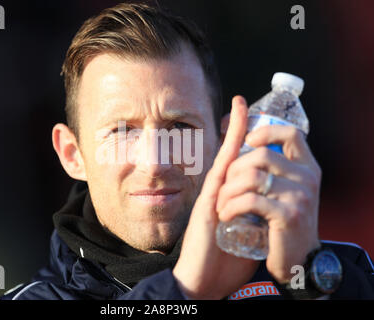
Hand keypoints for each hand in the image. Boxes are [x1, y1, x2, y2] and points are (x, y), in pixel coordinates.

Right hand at [173, 96, 259, 299]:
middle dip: (236, 128)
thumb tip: (267, 212)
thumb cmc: (223, 263)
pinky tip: (235, 132)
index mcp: (227, 200)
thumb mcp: (245, 236)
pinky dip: (228, 149)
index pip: (236, 167)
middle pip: (229, 155)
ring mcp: (212, 195)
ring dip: (233, 131)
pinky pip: (221, 171)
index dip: (242, 144)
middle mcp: (218, 193)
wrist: (202, 281)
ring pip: (225, 157)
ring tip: (240, 104)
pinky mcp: (209, 203)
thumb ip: (253, 220)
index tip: (250, 121)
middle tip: (242, 102)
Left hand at [216, 101, 321, 283]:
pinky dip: (231, 206)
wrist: (296, 263)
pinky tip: (225, 216)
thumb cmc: (281, 225)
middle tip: (224, 189)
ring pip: (252, 176)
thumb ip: (273, 170)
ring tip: (222, 205)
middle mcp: (308, 178)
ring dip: (227, 191)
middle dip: (233, 169)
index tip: (247, 141)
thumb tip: (245, 139)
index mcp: (307, 168)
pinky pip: (250, 200)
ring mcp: (300, 196)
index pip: (292, 133)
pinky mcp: (288, 216)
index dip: (267, 131)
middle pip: (261, 154)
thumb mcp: (284, 192)